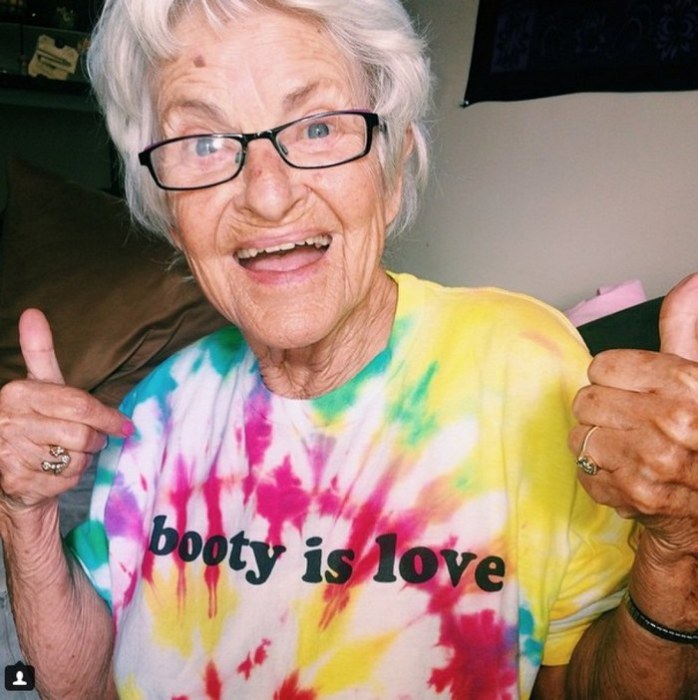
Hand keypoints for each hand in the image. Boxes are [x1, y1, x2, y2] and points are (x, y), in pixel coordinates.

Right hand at [0, 309, 131, 512]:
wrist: (12, 472)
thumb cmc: (36, 422)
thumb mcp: (40, 386)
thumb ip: (40, 353)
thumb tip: (33, 312)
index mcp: (18, 394)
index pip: (79, 405)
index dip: (107, 416)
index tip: (124, 424)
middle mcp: (9, 424)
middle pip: (81, 434)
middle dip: (95, 440)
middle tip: (94, 440)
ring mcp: (11, 456)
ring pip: (76, 460)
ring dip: (83, 460)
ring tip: (69, 453)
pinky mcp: (18, 484)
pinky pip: (67, 481)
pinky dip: (71, 478)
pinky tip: (58, 471)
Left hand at [570, 275, 697, 553]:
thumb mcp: (697, 372)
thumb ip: (683, 327)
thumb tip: (690, 280)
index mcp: (683, 382)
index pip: (601, 367)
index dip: (612, 379)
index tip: (629, 391)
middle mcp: (668, 420)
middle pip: (585, 401)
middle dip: (601, 411)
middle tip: (626, 422)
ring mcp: (649, 460)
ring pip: (578, 437)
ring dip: (596, 444)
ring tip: (625, 449)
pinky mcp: (633, 494)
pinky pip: (583, 473)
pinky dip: (599, 476)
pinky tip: (626, 474)